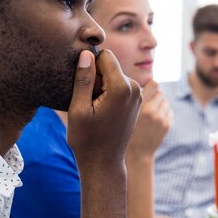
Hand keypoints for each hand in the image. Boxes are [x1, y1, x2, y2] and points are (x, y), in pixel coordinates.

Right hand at [66, 49, 141, 169]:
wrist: (104, 163)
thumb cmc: (88, 140)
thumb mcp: (78, 109)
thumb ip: (83, 79)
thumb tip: (86, 54)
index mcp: (122, 88)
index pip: (105, 56)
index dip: (90, 67)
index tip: (84, 85)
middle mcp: (135, 88)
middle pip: (110, 65)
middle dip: (97, 77)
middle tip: (89, 102)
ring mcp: (138, 95)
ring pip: (114, 75)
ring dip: (102, 87)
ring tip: (95, 109)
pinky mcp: (137, 101)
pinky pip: (119, 86)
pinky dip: (109, 94)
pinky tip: (102, 111)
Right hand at [127, 80, 171, 159]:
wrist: (135, 153)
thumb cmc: (125, 131)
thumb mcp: (124, 112)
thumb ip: (133, 97)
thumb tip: (144, 82)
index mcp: (139, 106)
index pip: (154, 84)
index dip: (150, 85)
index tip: (145, 89)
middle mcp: (152, 111)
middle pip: (160, 92)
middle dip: (154, 95)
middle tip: (146, 101)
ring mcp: (161, 119)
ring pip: (165, 101)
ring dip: (159, 103)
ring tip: (149, 111)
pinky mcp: (167, 125)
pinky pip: (169, 110)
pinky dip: (163, 112)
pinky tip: (154, 118)